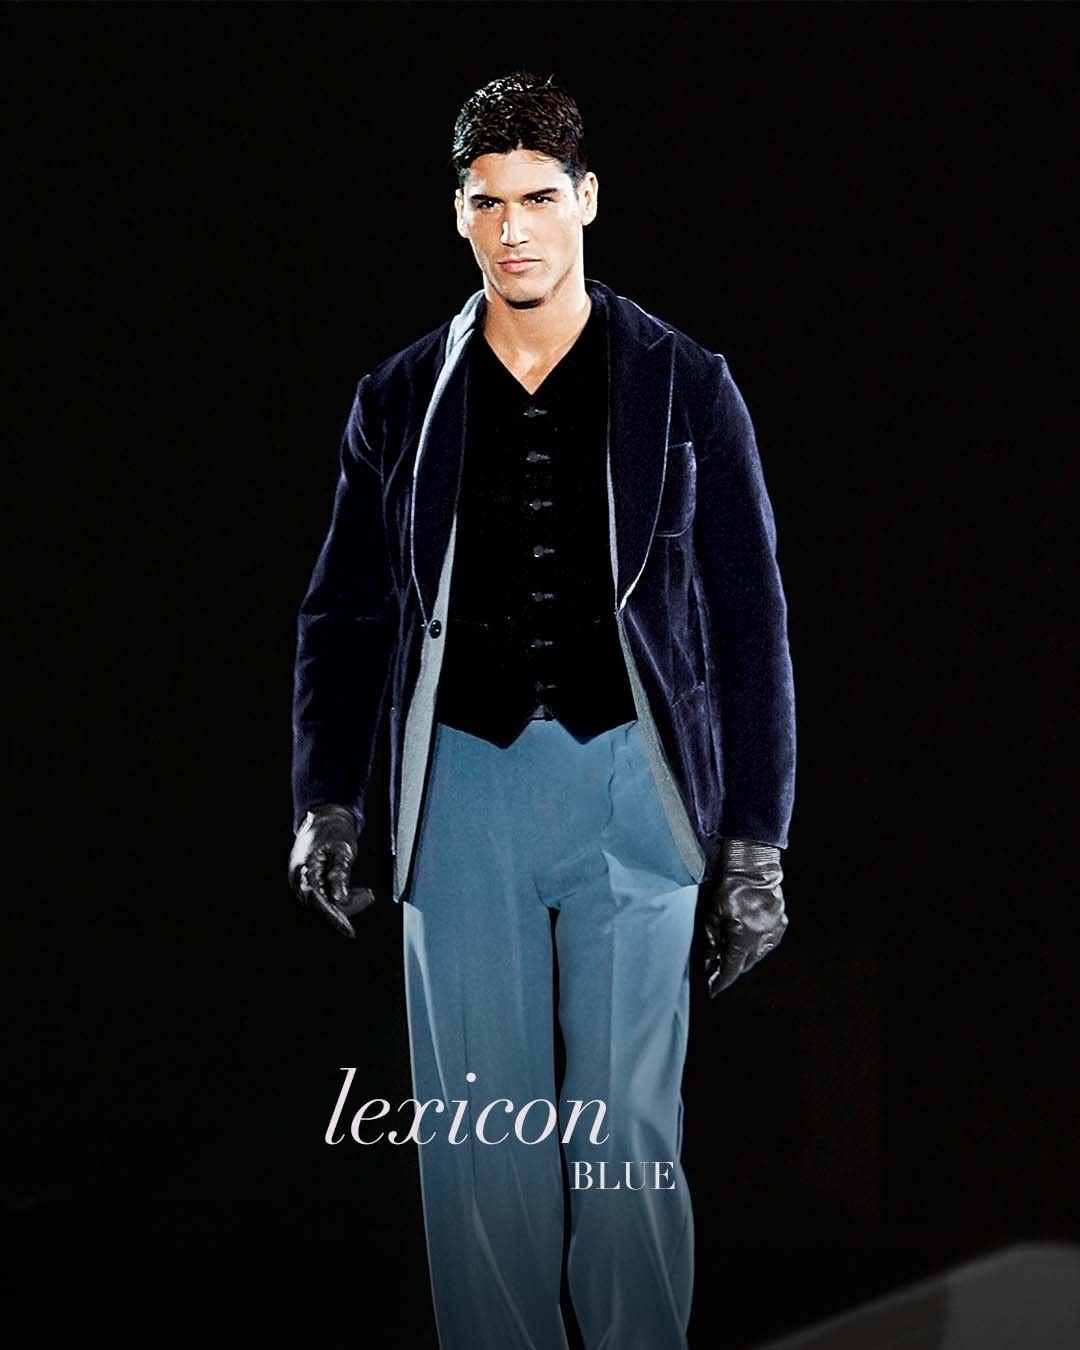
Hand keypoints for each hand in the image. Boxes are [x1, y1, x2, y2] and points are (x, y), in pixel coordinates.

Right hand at [288, 805, 376, 938]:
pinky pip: (322, 899)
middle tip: (368, 896)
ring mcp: (300, 883)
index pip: (317, 900)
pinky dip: (339, 898)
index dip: (333, 917)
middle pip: (320, 906)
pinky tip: (355, 893)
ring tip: (366, 893)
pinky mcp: (307, 884)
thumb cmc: (333, 832)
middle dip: (346, 907)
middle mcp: (298, 879)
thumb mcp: (343, 849)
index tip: (349, 931)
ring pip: (322, 905)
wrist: (323, 819)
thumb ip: (340, 874)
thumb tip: (340, 899)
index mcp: (304, 869)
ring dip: (345, 903)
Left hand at [703, 840, 788, 996]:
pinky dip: (757, 945)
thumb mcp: (713, 914)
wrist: (754, 867)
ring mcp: (774, 932)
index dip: (721, 982)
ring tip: (732, 949)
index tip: (713, 991)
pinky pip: (768, 944)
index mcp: (743, 937)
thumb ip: (711, 941)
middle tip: (717, 966)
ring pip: (758, 955)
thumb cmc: (730, 888)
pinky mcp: (782, 925)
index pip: (732, 969)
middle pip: (745, 964)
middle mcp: (762, 938)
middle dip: (731, 968)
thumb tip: (710, 962)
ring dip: (745, 957)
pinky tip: (748, 937)